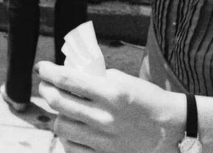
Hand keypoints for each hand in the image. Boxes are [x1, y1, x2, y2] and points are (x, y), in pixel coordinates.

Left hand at [36, 61, 184, 152]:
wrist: (171, 129)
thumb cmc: (148, 99)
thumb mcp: (123, 79)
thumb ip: (96, 78)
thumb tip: (72, 73)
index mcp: (110, 92)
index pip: (68, 79)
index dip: (49, 72)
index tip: (41, 67)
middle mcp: (104, 117)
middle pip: (59, 102)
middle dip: (46, 90)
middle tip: (44, 84)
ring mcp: (103, 139)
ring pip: (62, 126)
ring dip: (56, 114)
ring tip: (58, 107)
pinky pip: (73, 148)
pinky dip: (66, 137)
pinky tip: (69, 127)